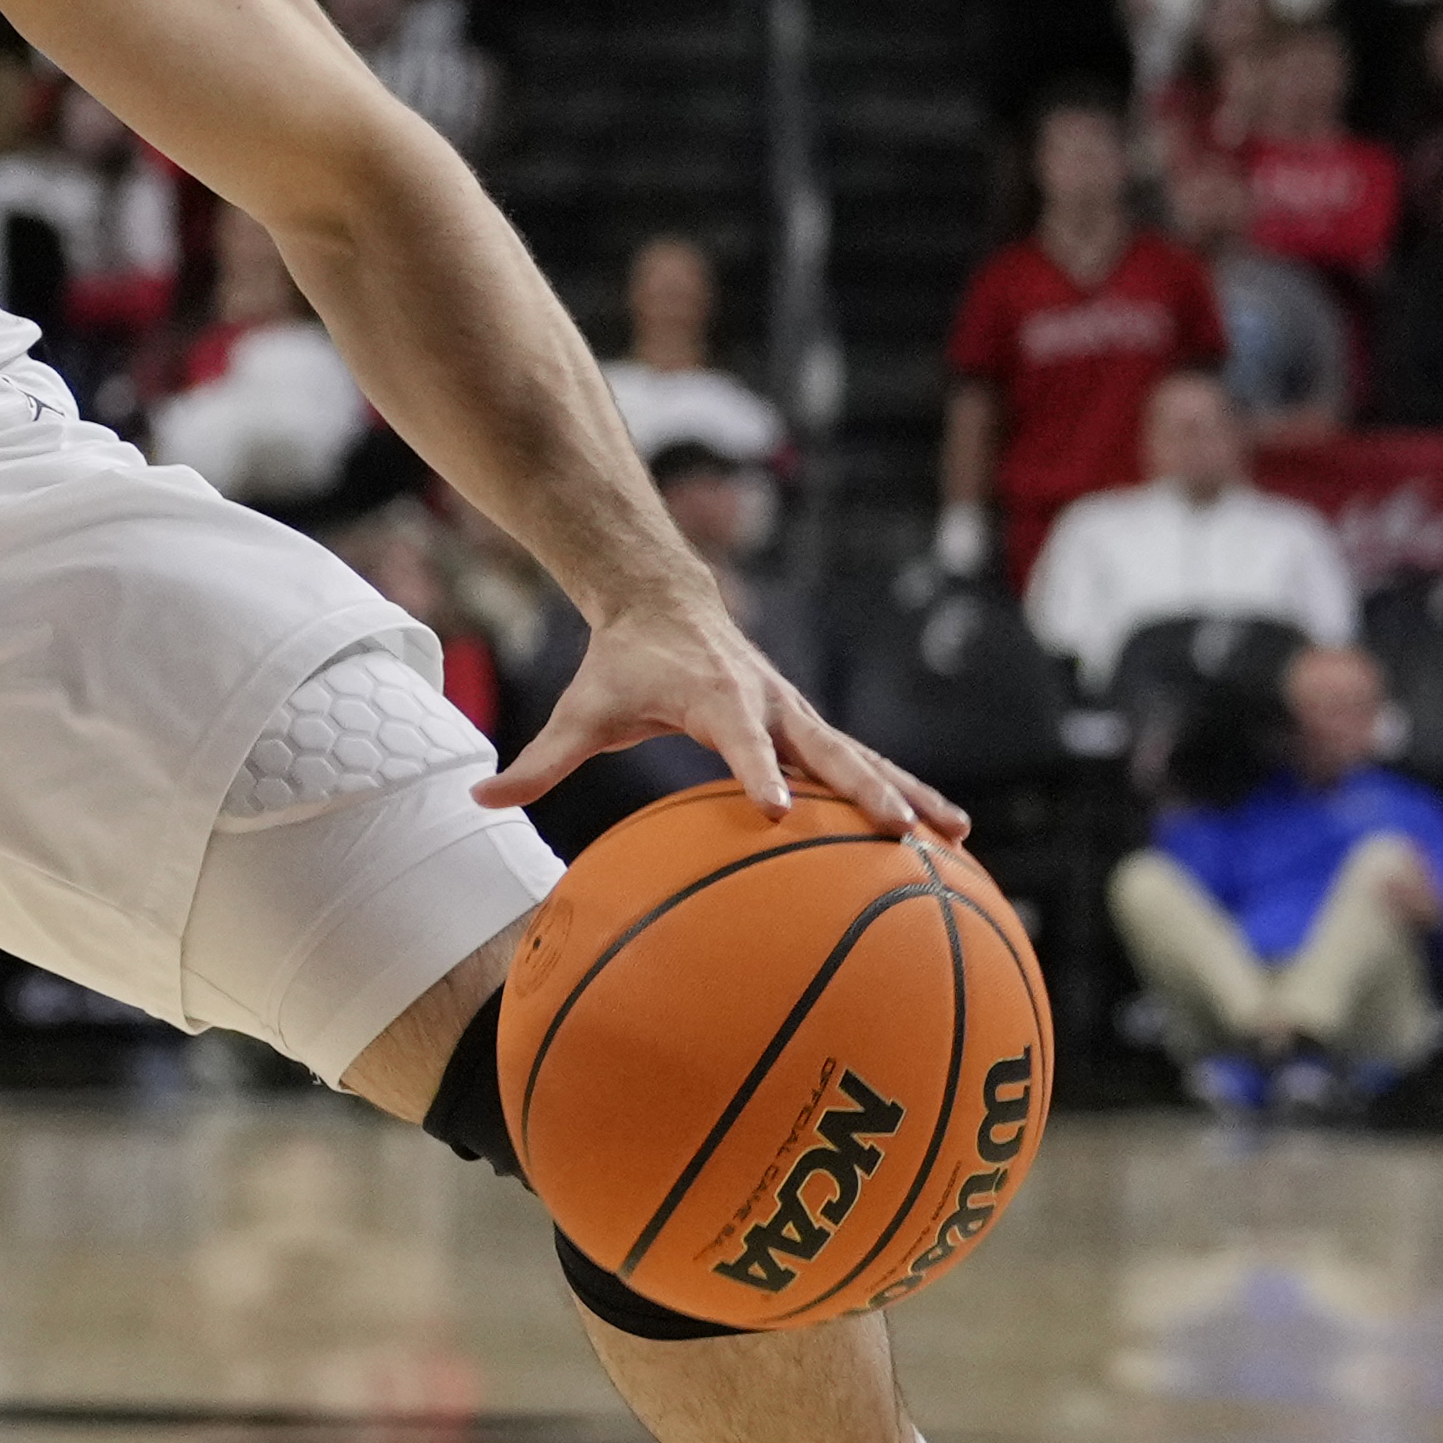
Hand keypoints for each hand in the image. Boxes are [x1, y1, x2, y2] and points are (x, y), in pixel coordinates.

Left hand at [486, 590, 965, 839]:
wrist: (663, 601)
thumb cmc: (621, 666)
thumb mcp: (581, 711)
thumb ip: (540, 760)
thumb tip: (482, 796)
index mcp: (715, 698)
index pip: (739, 741)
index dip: (757, 773)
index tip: (777, 812)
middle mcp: (768, 704)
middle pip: (826, 750)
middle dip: (866, 790)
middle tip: (903, 833)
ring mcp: (797, 715)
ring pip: (863, 757)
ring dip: (910, 794)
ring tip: (960, 839)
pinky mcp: (810, 728)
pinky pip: (863, 764)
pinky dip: (904, 793)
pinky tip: (946, 840)